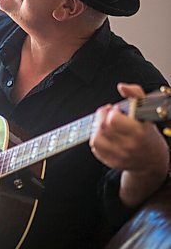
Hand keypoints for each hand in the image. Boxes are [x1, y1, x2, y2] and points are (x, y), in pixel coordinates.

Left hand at [90, 83, 169, 206]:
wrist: (153, 160)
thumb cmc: (148, 134)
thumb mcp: (147, 112)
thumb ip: (136, 94)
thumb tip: (122, 87)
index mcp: (138, 132)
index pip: (113, 120)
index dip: (112, 111)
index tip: (118, 110)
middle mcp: (128, 146)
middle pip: (103, 127)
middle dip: (103, 116)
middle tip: (109, 114)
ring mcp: (119, 156)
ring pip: (96, 138)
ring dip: (98, 128)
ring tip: (106, 125)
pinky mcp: (111, 162)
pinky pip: (95, 149)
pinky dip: (97, 139)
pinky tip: (105, 136)